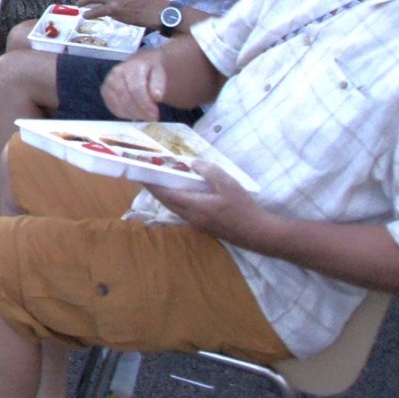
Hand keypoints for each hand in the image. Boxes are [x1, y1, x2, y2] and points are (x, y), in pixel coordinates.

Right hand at [101, 51, 168, 121]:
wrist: (137, 66)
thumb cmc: (150, 72)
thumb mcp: (159, 74)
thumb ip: (159, 84)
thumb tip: (156, 97)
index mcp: (133, 67)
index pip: (137, 88)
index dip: (145, 104)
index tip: (155, 114)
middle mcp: (117, 72)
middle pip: (126, 97)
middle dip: (140, 111)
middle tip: (151, 118)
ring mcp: (108, 82)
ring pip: (118, 104)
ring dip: (133, 114)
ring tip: (144, 116)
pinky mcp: (104, 91)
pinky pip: (113, 107)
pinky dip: (125, 114)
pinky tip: (135, 114)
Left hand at [145, 162, 266, 241]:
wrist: (258, 233)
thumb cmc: (243, 208)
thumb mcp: (228, 184)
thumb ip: (209, 171)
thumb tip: (194, 164)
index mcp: (194, 206)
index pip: (165, 194)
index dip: (151, 184)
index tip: (140, 173)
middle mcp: (190, 217)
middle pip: (166, 202)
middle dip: (155, 189)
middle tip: (147, 175)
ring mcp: (196, 224)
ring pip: (174, 208)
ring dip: (165, 195)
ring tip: (162, 181)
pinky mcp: (203, 226)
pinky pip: (183, 211)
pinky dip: (177, 201)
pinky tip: (182, 193)